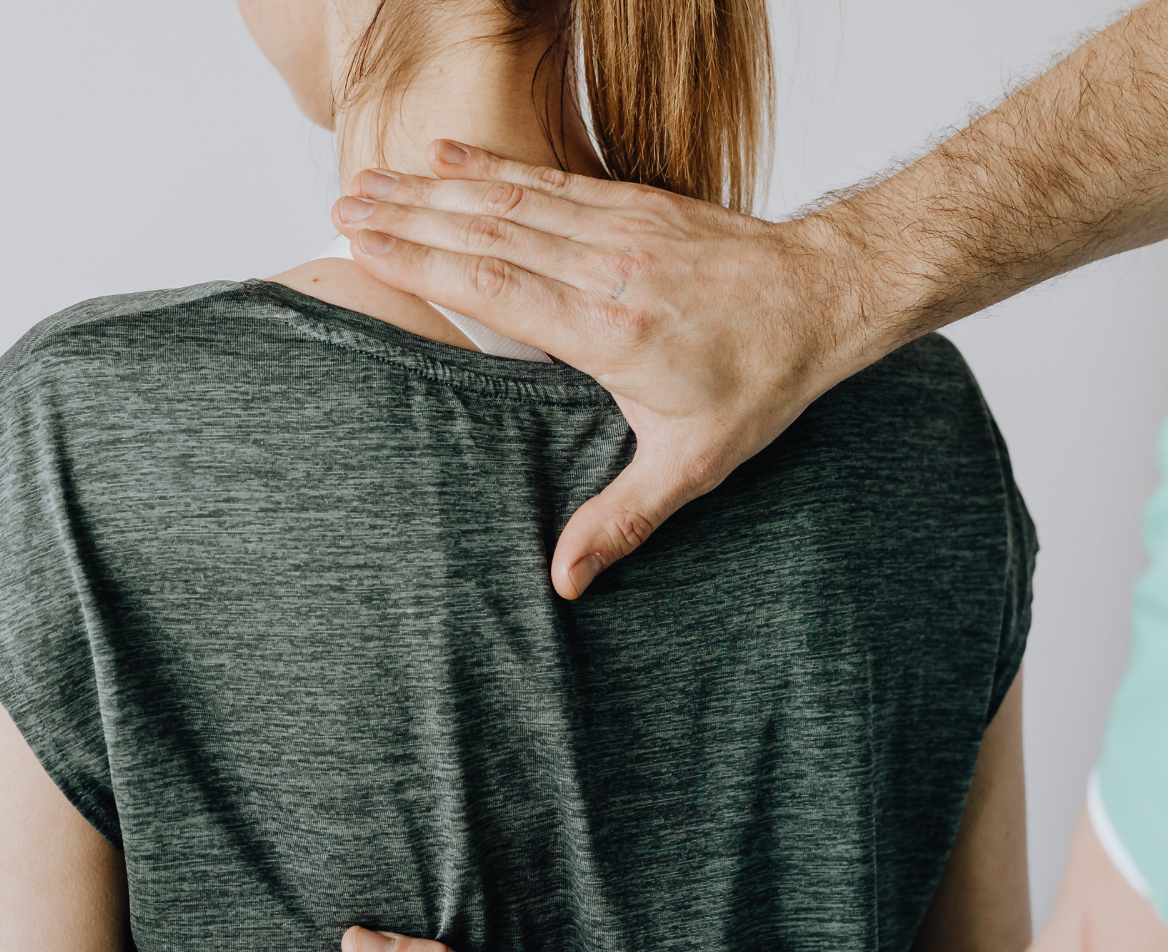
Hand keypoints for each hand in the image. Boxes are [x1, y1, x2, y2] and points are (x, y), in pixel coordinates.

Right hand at [331, 142, 899, 598]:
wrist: (827, 296)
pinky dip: (495, 163)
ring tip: (370, 178)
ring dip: (435, 186)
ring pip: (510, 200)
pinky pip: (550, 179)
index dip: (422, 266)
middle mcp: (605, 269)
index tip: (363, 247)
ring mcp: (619, 228)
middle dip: (407, 218)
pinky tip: (449, 153)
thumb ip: (623, 518)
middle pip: (486, 235)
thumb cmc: (762, 380)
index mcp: (608, 332)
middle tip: (340, 206)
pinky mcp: (635, 203)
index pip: (494, 290)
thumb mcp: (694, 465)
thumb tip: (565, 581)